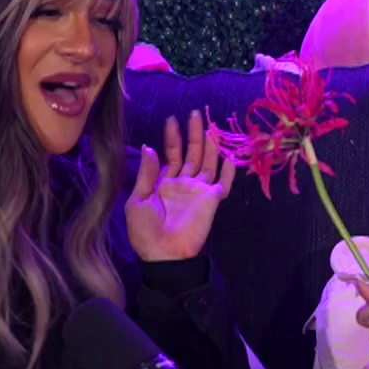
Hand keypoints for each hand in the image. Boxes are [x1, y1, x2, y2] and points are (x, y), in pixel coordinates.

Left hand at [125, 111, 235, 263]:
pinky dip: (229, 170)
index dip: (172, 138)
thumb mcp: (138, 199)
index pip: (172, 155)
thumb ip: (147, 173)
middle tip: (194, 114)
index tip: (172, 120)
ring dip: (210, 145)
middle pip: (192, 153)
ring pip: (208, 162)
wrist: (164, 254)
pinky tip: (230, 155)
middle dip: (193, 134)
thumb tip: (149, 147)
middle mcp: (184, 183)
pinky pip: (224, 183)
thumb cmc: (146, 230)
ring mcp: (199, 191)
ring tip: (211, 126)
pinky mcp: (212, 200)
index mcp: (164, 183)